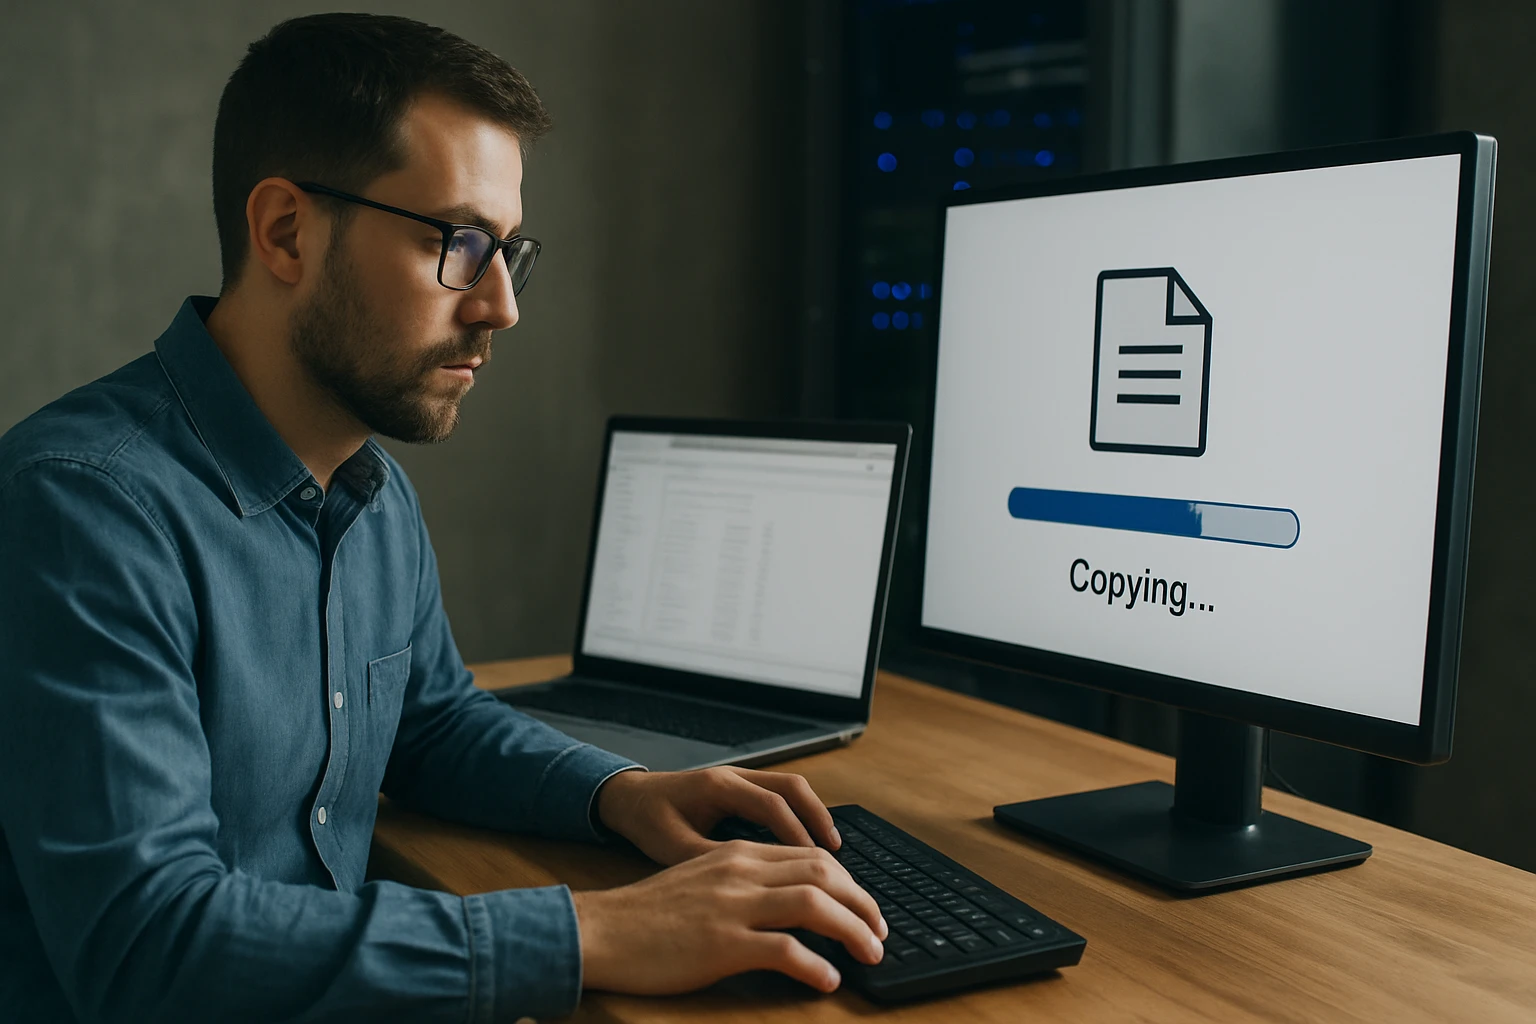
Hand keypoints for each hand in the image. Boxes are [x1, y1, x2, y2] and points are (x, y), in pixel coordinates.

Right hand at [572, 840, 887, 993]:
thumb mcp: (703, 880)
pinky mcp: (721, 944)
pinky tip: (825, 981)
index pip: (812, 857)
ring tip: (869, 954)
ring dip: (852, 930)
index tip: (864, 908)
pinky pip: (784, 950)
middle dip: (862, 903)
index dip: (849, 883)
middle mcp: (741, 872)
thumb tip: (793, 906)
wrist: (603, 930)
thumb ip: (746, 884)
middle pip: (824, 874)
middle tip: (879, 932)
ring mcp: (732, 906)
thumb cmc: (648, 914)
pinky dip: (814, 966)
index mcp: (738, 855)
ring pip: (814, 905)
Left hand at [595, 766, 839, 865]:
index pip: (771, 805)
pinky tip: (807, 842)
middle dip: (818, 818)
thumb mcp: (672, 847)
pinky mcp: (739, 787)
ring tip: (833, 849)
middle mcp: (734, 775)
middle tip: (838, 854)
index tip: (816, 864)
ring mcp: (739, 778)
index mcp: (718, 786)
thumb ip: (710, 860)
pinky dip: (799, 814)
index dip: (797, 834)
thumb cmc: (647, 821)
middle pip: (791, 787)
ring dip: (813, 814)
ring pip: (790, 788)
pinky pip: (779, 795)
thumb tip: (751, 885)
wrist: (626, 798)